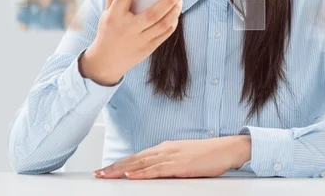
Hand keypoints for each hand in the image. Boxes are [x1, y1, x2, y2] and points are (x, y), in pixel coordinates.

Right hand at [79, 0, 184, 85]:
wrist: (106, 62)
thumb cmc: (108, 33)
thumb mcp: (105, 14)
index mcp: (114, 16)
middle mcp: (128, 28)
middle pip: (153, 13)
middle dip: (169, 0)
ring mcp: (139, 40)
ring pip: (163, 25)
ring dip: (175, 11)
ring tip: (180, 0)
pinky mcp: (148, 49)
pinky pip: (165, 35)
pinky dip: (172, 23)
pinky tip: (175, 13)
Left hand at [93, 136, 249, 178]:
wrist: (226, 149)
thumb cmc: (208, 155)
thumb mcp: (183, 159)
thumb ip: (168, 165)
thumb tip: (153, 173)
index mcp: (165, 148)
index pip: (137, 156)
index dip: (120, 163)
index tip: (105, 169)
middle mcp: (165, 150)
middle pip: (134, 159)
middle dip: (114, 167)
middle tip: (98, 174)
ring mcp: (171, 156)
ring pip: (141, 164)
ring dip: (122, 170)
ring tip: (107, 175)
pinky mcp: (179, 165)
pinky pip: (157, 170)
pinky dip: (142, 173)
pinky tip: (131, 175)